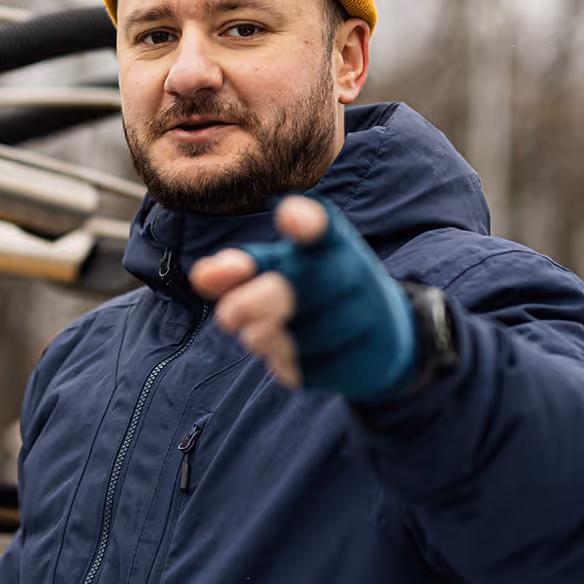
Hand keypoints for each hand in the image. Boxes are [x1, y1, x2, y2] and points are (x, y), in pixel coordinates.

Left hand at [189, 195, 419, 400]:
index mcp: (330, 243)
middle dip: (254, 303)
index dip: (303, 221)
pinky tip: (285, 352)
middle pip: (295, 290)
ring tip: (256, 333)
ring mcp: (356, 322)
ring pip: (295, 336)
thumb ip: (238, 267)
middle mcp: (350, 275)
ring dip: (265, 337)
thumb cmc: (317, 289)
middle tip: (226, 316)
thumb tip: (201, 276)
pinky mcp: (352, 362)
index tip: (289, 217)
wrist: (382, 335)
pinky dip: (284, 361)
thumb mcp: (281, 267)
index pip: (320, 226)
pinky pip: (304, 367)